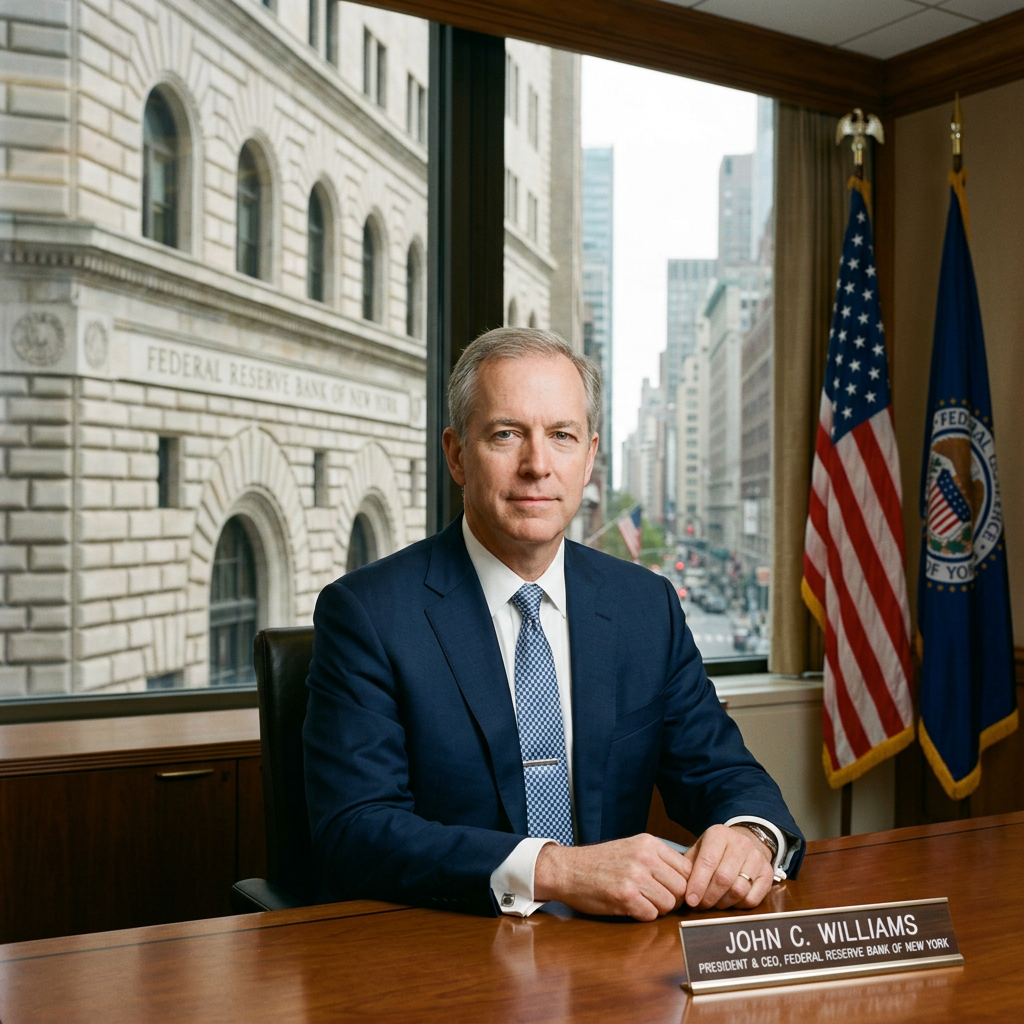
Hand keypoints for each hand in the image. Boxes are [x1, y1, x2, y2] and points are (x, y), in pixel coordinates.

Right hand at [533, 833, 692, 920]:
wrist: (567, 869)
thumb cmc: (599, 863)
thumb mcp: (632, 848)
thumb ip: (658, 859)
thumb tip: (688, 879)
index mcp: (648, 843)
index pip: (687, 868)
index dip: (684, 884)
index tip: (673, 891)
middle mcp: (644, 857)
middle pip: (682, 888)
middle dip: (673, 899)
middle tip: (656, 900)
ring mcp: (635, 876)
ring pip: (669, 904)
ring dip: (658, 909)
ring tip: (641, 902)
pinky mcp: (625, 896)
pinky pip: (651, 915)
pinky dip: (643, 916)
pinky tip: (630, 907)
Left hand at [681, 824, 773, 910]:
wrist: (745, 842)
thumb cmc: (716, 851)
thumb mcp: (699, 850)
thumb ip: (688, 867)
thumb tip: (679, 891)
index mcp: (719, 834)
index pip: (708, 861)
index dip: (698, 884)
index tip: (691, 900)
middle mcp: (740, 843)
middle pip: (724, 878)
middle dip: (709, 897)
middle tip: (700, 906)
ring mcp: (757, 858)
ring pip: (738, 890)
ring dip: (723, 903)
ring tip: (713, 904)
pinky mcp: (768, 874)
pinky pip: (752, 899)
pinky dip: (738, 906)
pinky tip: (730, 902)